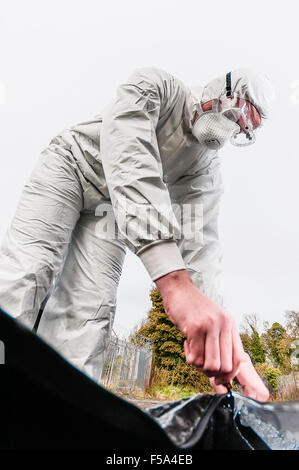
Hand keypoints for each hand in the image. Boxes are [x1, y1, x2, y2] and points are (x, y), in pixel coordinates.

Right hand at [156, 269, 268, 401]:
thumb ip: (220, 340)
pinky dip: (189, 357)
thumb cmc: (192, 307)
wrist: (178, 288)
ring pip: (211, 365)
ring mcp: (211, 326)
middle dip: (212, 373)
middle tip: (201, 365)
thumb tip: (223, 369)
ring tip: (193, 353)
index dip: (230, 374)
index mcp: (230, 325)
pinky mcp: (195, 328)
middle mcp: (224, 325)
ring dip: (199, 366)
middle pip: (225, 367)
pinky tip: (186, 344)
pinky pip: (195, 358)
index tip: (219, 379)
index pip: (239, 359)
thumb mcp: (213, 320)